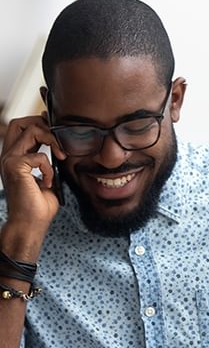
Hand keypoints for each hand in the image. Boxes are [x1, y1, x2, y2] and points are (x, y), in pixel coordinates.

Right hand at [0, 114, 65, 244]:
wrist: (30, 225)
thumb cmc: (38, 207)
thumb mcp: (47, 178)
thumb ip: (49, 162)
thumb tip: (60, 148)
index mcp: (15, 158)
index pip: (20, 128)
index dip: (38, 122)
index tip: (57, 130)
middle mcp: (8, 156)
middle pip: (20, 122)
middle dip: (42, 124)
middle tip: (58, 141)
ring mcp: (9, 160)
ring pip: (30, 130)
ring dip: (51, 140)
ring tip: (60, 157)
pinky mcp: (15, 167)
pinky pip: (40, 156)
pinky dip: (50, 168)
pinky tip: (48, 182)